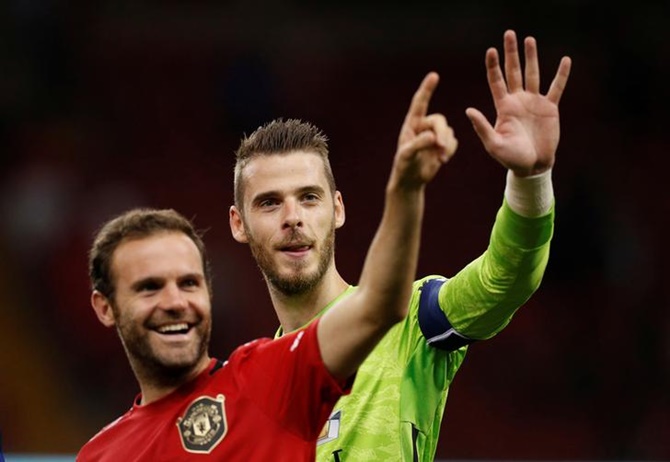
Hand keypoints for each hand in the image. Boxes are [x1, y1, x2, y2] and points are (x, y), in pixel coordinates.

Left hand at [391, 72, 457, 188]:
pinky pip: (453, 142)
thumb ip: (418, 144)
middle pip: (439, 121)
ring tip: (440, 159)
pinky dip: (449, 150)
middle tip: (440, 147)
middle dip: (442, 134)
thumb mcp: (406, 156)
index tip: (434, 75)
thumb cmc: (403, 166)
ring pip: (448, 132)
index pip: (419, 103)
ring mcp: (434, 135)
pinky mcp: (443, 145)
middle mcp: (423, 126)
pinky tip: (441, 160)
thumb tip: (433, 136)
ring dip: (446, 146)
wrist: (410, 180)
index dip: (427, 89)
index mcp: (411, 124)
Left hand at [465, 30, 571, 175]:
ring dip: (532, 57)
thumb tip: (468, 110)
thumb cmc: (510, 158)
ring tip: (529, 39)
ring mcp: (534, 103)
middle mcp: (517, 101)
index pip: (496, 81)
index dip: (493, 66)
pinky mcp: (550, 108)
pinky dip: (561, 75)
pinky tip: (565, 60)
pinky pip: (556, 88)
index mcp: (503, 107)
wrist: (532, 166)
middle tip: (509, 34)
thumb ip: (482, 127)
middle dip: (511, 53)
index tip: (491, 50)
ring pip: (533, 74)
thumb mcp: (493, 144)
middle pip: (513, 71)